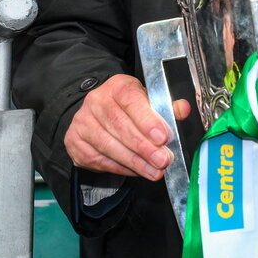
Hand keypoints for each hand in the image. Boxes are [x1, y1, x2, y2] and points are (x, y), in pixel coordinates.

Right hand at [64, 74, 190, 179]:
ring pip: (109, 146)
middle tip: (163, 160)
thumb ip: (167, 106)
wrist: (97, 114)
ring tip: (155, 171)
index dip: (148, 120)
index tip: (163, 137)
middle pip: (120, 126)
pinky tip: (137, 171)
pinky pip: (100, 159)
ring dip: (135, 162)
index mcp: (117, 86)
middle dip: (145, 147)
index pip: (131, 100)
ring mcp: (82, 122)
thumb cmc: (129, 108)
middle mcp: (96, 101)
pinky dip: (121, 168)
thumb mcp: (149, 101)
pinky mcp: (75, 143)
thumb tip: (183, 109)